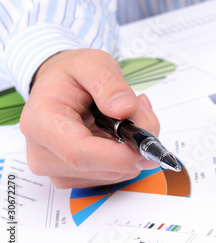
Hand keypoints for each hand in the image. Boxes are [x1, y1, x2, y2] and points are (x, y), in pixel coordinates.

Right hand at [20, 49, 159, 188]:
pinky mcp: (75, 178)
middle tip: (141, 109)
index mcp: (41, 123)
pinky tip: (122, 130)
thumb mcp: (91, 63)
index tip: (146, 149)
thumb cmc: (70, 76)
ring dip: (133, 146)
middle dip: (134, 143)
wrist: (57, 87)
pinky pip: (116, 173)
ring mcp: (59, 171)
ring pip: (116, 173)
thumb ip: (108, 83)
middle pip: (103, 167)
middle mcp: (44, 154)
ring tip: (128, 114)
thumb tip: (124, 108)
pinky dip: (129, 153)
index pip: (79, 153)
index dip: (117, 156)